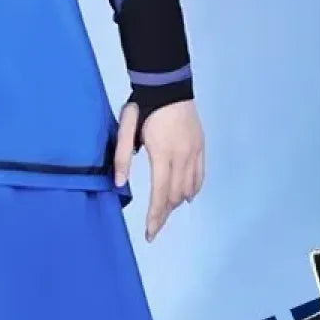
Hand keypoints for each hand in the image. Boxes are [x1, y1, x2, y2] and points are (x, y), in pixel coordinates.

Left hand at [112, 99, 204, 242]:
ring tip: (164, 212)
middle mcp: (182, 157)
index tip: (150, 234)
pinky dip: (192, 190)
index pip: (160, 193)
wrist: (168, 85)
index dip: (155, 216)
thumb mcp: (126, 128)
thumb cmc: (144, 106)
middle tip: (154, 227)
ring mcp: (194, 152)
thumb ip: (122, 157)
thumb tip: (119, 184)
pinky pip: (199, 176)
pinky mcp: (200, 147)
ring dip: (176, 203)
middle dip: (164, 214)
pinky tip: (186, 197)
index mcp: (163, 153)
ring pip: (189, 188)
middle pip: (175, 196)